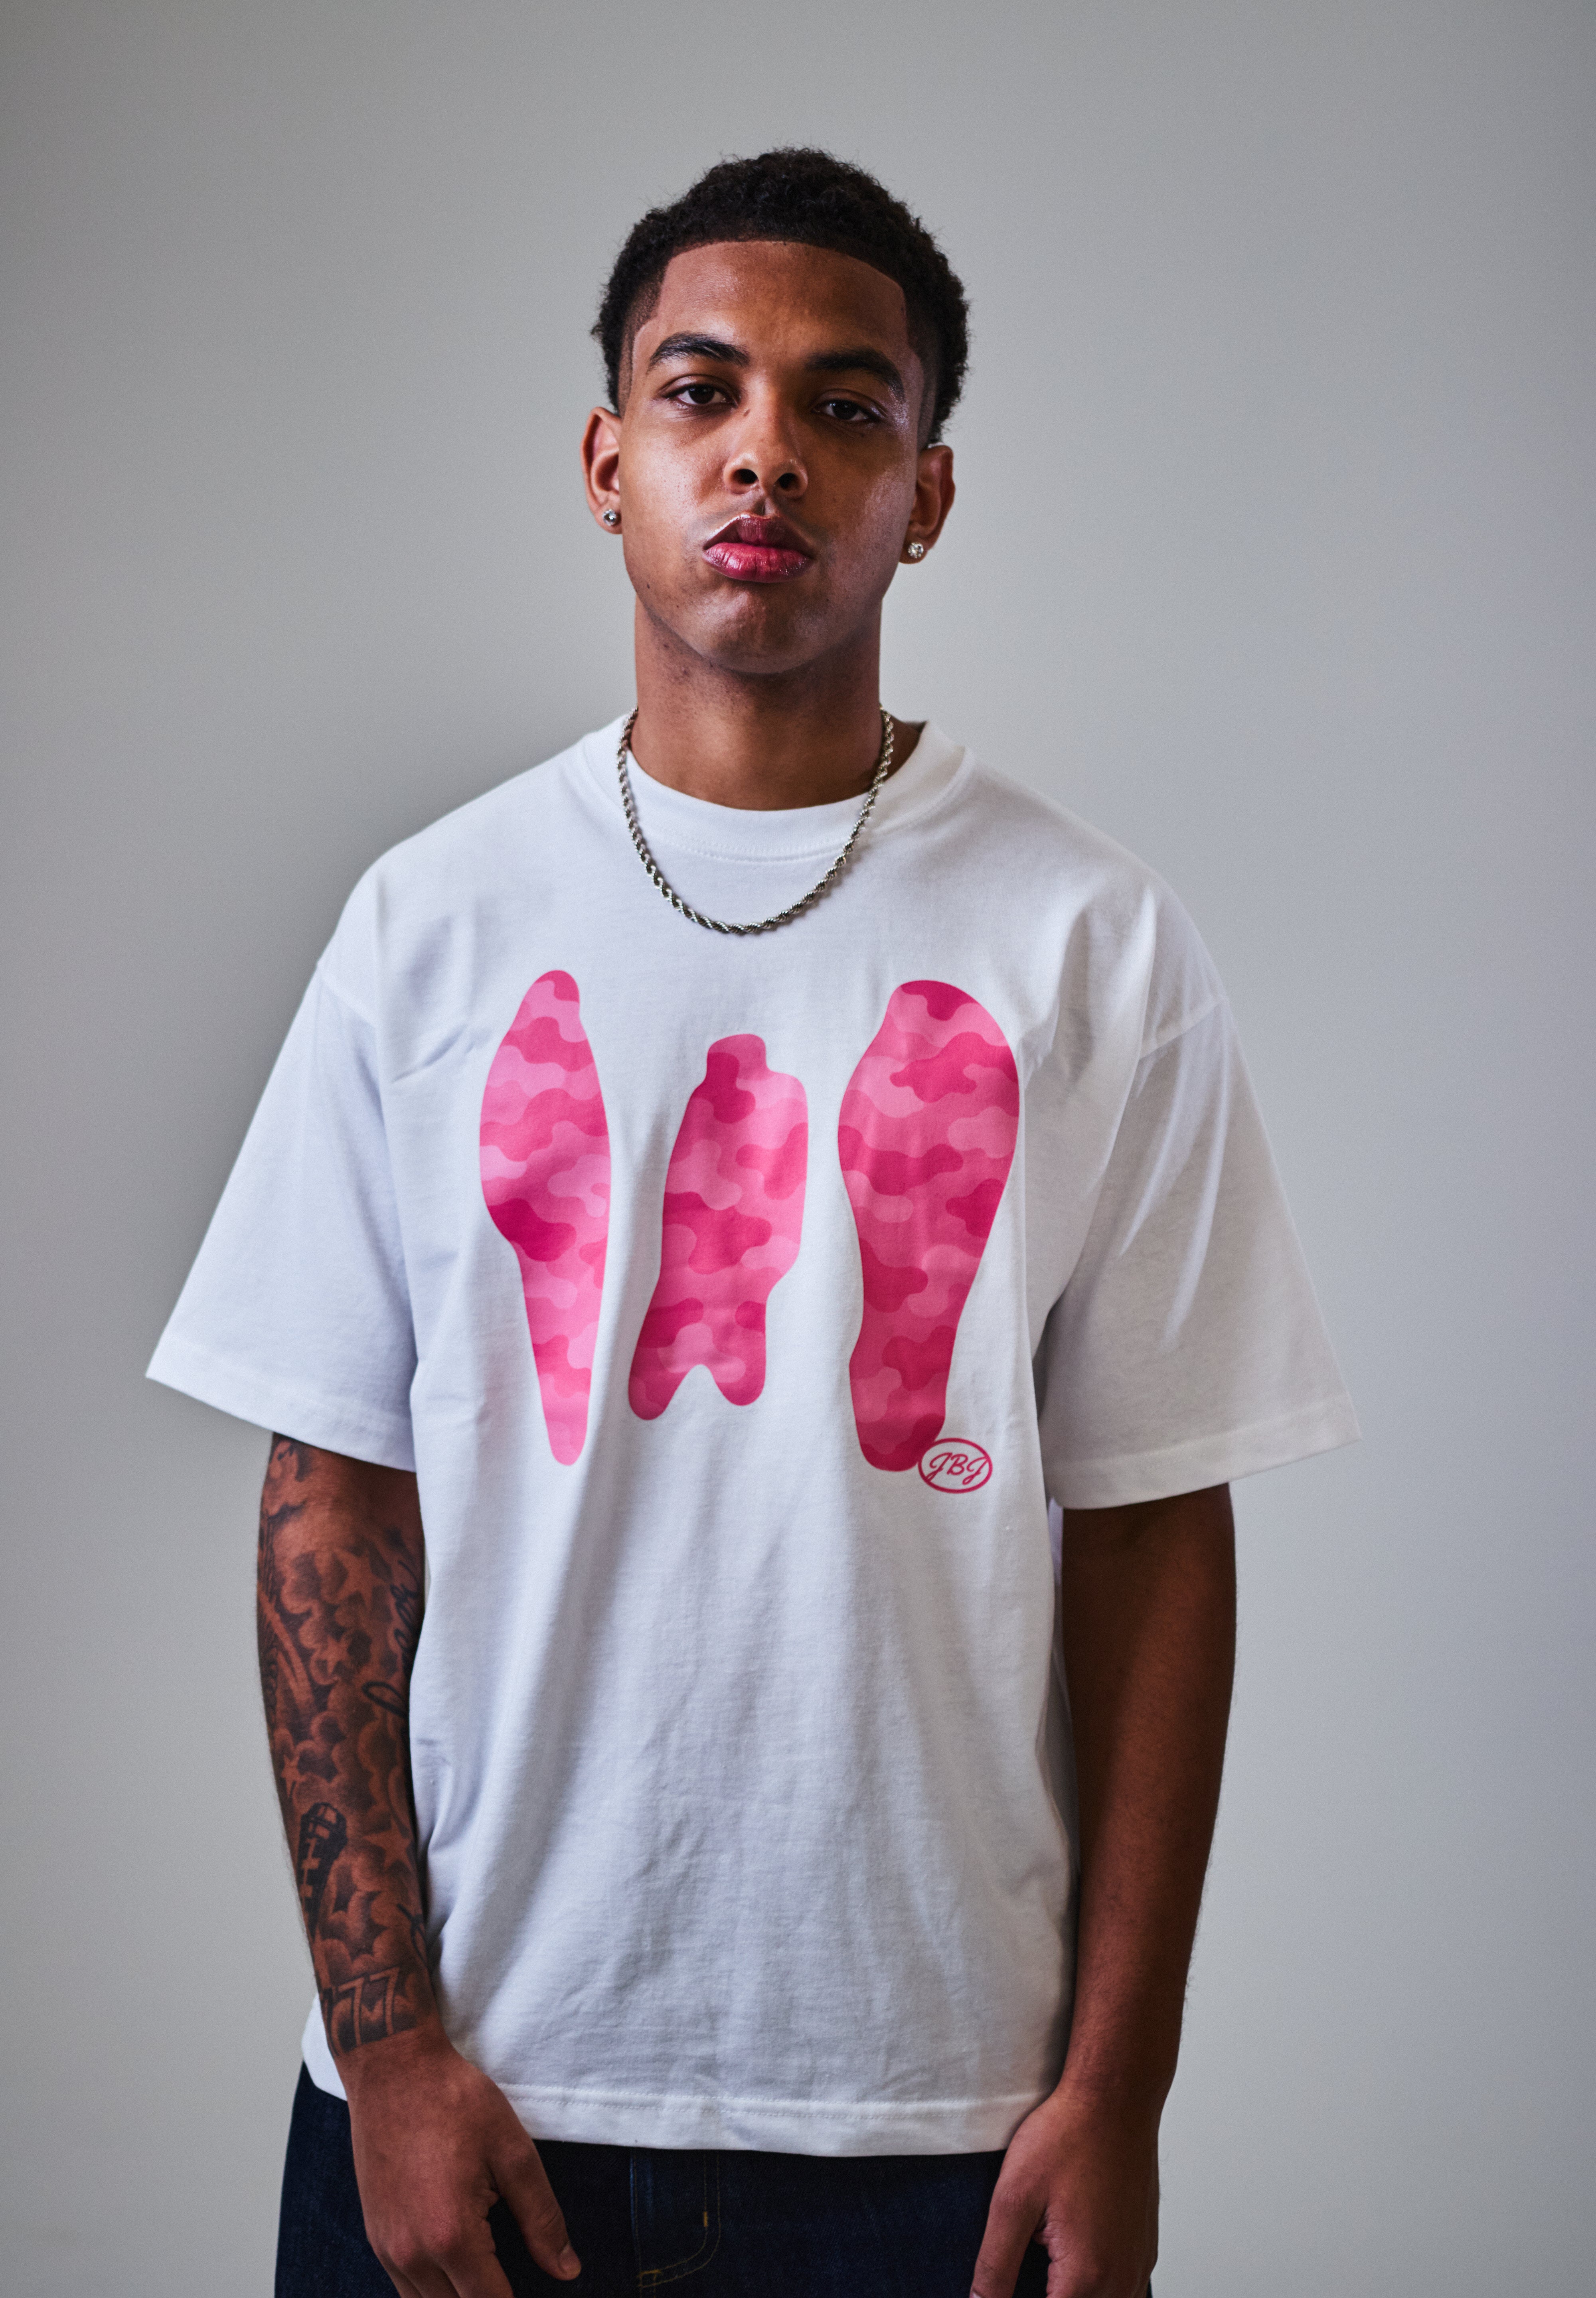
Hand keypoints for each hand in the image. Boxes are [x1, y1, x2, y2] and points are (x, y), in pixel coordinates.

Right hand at [342, 2023, 580, 2296]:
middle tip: (512, 2278)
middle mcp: (412, 2254)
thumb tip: (567, 2270)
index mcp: (452, 2235)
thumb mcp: (513, 2151)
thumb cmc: (455, 2102)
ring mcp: (387, 2248)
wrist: (392, 2069)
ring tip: (488, 2275)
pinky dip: (434, 2290)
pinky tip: (457, 2267)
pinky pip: (406, 2289)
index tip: (540, 2293)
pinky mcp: (375, 2237)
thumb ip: (542, 2218)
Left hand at [970, 2088, 1157, 2297]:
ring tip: (1045, 2260)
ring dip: (1071, 2291)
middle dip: (1048, 2294)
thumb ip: (995, 2265)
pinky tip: (1071, 2255)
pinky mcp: (1145, 2249)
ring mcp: (1138, 2265)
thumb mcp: (1013, 2199)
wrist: (1117, 2096)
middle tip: (1027, 2257)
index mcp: (1085, 2276)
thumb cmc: (1067, 2136)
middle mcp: (1121, 2280)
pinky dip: (1096, 2285)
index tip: (1006, 2281)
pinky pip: (1122, 2290)